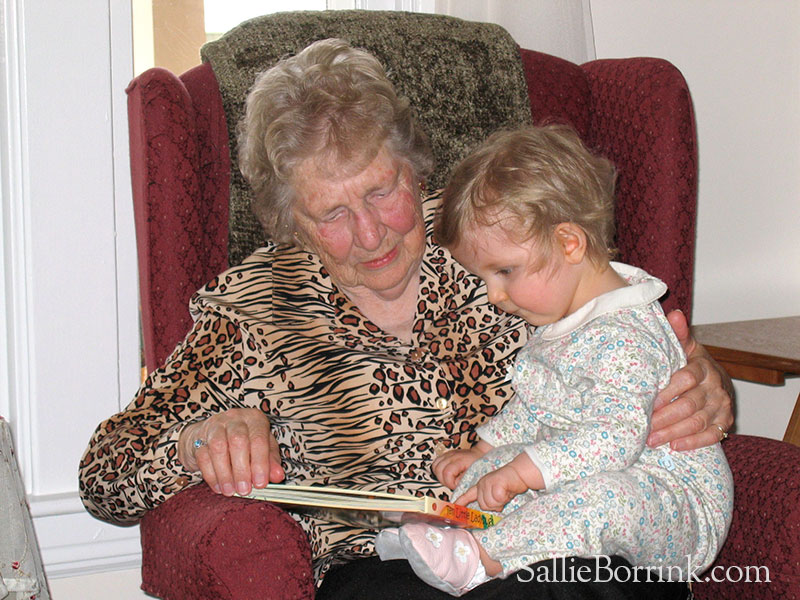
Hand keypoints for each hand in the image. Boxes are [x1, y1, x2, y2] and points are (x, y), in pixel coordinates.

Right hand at [178, 408, 284, 495]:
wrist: (215, 433)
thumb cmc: (245, 441)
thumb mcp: (263, 448)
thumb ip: (271, 461)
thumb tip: (278, 476)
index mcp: (254, 419)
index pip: (259, 439)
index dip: (260, 463)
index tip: (260, 483)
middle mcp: (235, 418)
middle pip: (238, 441)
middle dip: (241, 470)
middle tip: (244, 490)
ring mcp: (215, 426)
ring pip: (218, 448)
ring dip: (225, 474)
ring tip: (231, 491)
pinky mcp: (199, 437)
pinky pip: (203, 457)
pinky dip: (211, 475)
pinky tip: (219, 487)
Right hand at [432, 446, 485, 489]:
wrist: (480, 453)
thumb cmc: (479, 464)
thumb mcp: (475, 474)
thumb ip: (465, 480)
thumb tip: (456, 485)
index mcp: (460, 460)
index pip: (447, 472)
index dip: (449, 482)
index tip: (455, 486)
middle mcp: (452, 456)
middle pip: (438, 469)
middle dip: (443, 480)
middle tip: (452, 484)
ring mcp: (448, 454)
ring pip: (435, 465)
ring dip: (439, 475)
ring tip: (448, 479)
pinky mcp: (445, 455)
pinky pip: (436, 463)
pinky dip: (438, 470)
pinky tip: (445, 474)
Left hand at [454, 464, 527, 511]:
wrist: (519, 472)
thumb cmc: (509, 484)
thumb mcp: (497, 493)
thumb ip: (491, 500)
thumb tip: (490, 509)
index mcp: (481, 485)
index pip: (468, 494)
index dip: (461, 502)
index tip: (453, 507)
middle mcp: (482, 484)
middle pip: (483, 505)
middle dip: (493, 505)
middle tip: (502, 497)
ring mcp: (487, 484)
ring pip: (489, 504)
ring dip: (499, 502)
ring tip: (505, 493)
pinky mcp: (495, 484)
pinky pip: (497, 500)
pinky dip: (503, 499)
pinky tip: (507, 491)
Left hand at [648, 310, 734, 450]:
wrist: (715, 377)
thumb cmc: (691, 362)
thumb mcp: (684, 347)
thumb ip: (677, 334)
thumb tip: (673, 313)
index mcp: (703, 366)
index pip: (686, 378)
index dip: (667, 391)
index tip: (648, 401)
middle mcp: (716, 387)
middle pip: (690, 405)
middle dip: (665, 417)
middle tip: (644, 427)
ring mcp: (722, 406)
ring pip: (698, 422)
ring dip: (673, 433)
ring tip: (651, 439)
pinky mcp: (726, 422)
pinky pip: (712, 436)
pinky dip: (693, 442)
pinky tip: (674, 447)